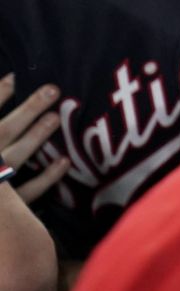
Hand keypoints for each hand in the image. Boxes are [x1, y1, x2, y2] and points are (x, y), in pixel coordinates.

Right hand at [0, 76, 68, 204]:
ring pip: (16, 157)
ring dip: (37, 137)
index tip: (13, 77)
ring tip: (57, 117)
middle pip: (3, 132)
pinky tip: (64, 163)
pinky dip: (45, 177)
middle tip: (52, 90)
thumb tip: (7, 88)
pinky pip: (27, 193)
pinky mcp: (5, 213)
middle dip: (27, 110)